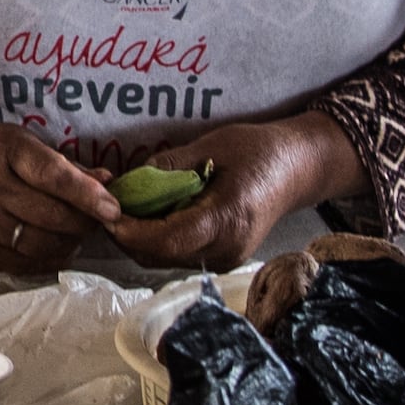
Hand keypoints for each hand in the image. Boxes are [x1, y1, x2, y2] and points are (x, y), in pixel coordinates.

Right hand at [0, 122, 117, 283]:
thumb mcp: (27, 145)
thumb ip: (66, 167)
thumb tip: (107, 183)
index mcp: (3, 152)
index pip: (52, 177)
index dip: (87, 195)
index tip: (113, 209)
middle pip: (52, 217)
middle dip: (84, 222)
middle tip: (98, 219)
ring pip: (42, 246)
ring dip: (70, 243)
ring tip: (75, 232)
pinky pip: (26, 264)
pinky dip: (50, 259)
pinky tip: (56, 246)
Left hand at [101, 111, 360, 271]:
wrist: (299, 168)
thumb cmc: (258, 150)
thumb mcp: (210, 146)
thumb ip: (168, 167)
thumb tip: (127, 184)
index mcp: (227, 218)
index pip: (167, 239)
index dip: (131, 231)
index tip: (106, 213)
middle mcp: (227, 248)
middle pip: (161, 255)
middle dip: (128, 235)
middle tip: (106, 207)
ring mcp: (226, 258)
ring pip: (166, 258)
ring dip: (141, 238)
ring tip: (125, 208)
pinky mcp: (223, 258)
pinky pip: (180, 253)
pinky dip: (159, 238)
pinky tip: (152, 214)